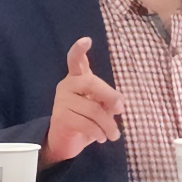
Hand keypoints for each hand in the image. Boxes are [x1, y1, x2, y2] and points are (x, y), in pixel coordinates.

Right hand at [40, 37, 123, 168]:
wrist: (65, 141)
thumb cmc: (86, 119)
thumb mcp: (100, 106)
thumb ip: (108, 101)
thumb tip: (118, 105)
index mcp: (78, 77)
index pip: (76, 59)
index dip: (80, 49)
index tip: (87, 40)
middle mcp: (68, 85)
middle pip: (91, 83)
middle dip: (110, 96)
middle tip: (121, 110)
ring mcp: (62, 100)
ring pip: (92, 109)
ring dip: (108, 125)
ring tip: (114, 134)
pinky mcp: (60, 117)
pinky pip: (86, 123)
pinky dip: (98, 132)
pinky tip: (102, 137)